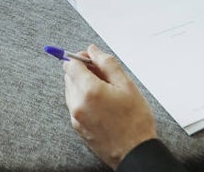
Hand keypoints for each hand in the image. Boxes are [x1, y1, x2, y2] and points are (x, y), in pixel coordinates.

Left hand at [63, 44, 157, 168]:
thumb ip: (107, 63)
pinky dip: (84, 99)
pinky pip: (75, 104)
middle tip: (104, 75)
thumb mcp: (126, 85)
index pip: (71, 64)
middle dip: (83, 71)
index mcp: (89, 91)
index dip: (81, 57)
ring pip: (71, 90)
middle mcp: (77, 104)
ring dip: (83, 85)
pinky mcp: (78, 127)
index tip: (93, 60)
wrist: (135, 152)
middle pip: (69, 76)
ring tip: (106, 91)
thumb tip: (93, 50)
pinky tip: (102, 104)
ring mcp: (76, 117)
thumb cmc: (135, 121)